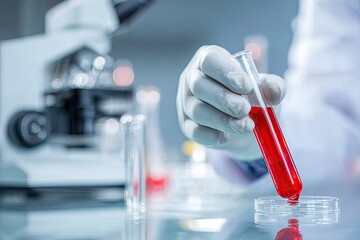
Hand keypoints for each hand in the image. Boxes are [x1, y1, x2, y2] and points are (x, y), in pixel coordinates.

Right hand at [176, 45, 285, 159]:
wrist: (245, 124)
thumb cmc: (251, 97)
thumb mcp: (264, 88)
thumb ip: (272, 86)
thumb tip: (275, 91)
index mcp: (208, 60)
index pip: (210, 60)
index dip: (226, 72)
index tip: (247, 86)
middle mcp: (192, 79)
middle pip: (199, 86)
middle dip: (224, 99)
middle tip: (245, 109)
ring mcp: (186, 103)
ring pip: (197, 110)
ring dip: (222, 119)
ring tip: (245, 126)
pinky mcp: (187, 125)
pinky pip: (195, 131)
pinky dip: (212, 136)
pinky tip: (227, 137)